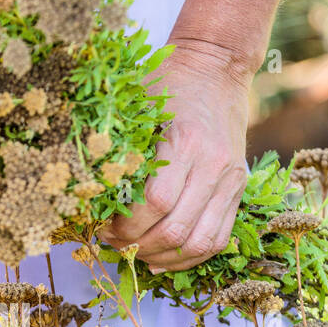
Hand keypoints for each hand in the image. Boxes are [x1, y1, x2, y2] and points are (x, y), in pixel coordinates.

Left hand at [102, 40, 250, 270]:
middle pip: (176, 229)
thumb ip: (119, 150)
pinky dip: (192, 256)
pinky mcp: (238, 188)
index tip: (105, 227)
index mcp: (184, 142)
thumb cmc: (167, 85)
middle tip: (115, 243)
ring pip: (200, 241)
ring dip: (165, 258)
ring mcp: (230, 179)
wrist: (216, 68)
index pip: (155, 203)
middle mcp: (212, 164)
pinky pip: (219, 238)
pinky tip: (166, 257)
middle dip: (139, 246)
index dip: (126, 225)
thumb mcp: (137, 108)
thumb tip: (89, 197)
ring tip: (138, 254)